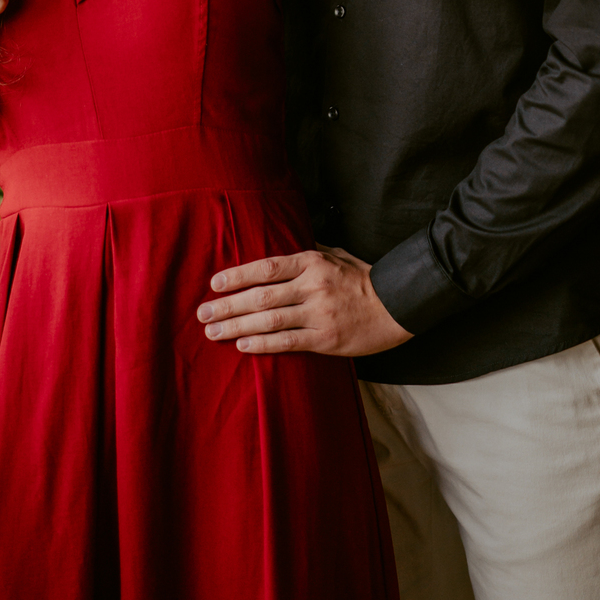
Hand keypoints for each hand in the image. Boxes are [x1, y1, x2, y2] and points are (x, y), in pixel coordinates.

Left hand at [196, 245, 414, 356]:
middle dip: (228, 305)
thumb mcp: (335, 255)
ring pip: (269, 320)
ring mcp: (319, 313)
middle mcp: (312, 286)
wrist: (397, 304)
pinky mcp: (326, 338)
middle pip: (261, 296)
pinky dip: (263, 344)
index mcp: (312, 262)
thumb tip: (279, 254)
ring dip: (237, 327)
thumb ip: (307, 254)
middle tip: (202, 313)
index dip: (238, 275)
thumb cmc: (362, 278)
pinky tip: (242, 345)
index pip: (266, 268)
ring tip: (213, 331)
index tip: (215, 284)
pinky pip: (288, 342)